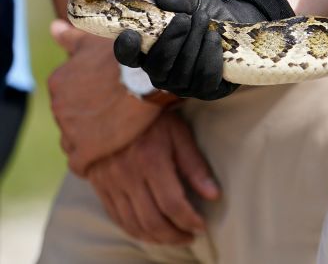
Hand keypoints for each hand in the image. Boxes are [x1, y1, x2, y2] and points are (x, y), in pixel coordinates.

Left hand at [49, 19, 161, 175]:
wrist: (148, 75)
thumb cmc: (126, 53)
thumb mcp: (96, 39)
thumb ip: (72, 36)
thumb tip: (53, 27)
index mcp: (60, 81)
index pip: (70, 97)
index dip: (91, 99)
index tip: (109, 98)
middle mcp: (58, 105)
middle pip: (73, 118)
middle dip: (91, 118)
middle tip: (117, 114)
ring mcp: (69, 129)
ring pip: (77, 139)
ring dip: (94, 137)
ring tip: (118, 132)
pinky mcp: (85, 151)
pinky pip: (82, 162)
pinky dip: (94, 159)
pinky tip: (111, 152)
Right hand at [86, 111, 219, 244]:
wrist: (109, 105)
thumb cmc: (152, 118)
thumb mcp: (178, 134)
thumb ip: (195, 166)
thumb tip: (213, 195)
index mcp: (151, 160)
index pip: (172, 203)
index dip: (189, 220)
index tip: (202, 226)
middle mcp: (127, 175)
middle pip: (151, 220)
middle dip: (174, 235)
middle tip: (189, 236)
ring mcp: (110, 182)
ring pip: (132, 223)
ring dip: (155, 237)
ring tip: (173, 237)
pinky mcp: (100, 185)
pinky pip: (116, 217)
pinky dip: (134, 230)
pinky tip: (149, 231)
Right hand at [114, 0, 293, 99]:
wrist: (236, 23)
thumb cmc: (205, 14)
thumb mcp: (191, 1)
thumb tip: (163, 1)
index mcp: (149, 52)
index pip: (129, 58)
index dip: (126, 49)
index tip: (130, 33)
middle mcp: (163, 74)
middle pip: (158, 67)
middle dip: (172, 41)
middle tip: (186, 18)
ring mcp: (184, 86)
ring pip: (182, 73)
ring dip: (194, 44)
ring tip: (204, 22)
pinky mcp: (208, 91)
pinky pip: (205, 79)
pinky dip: (210, 56)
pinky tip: (214, 38)